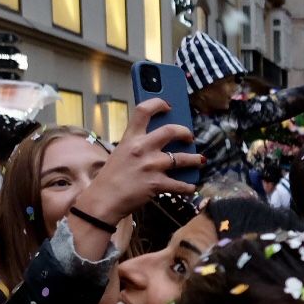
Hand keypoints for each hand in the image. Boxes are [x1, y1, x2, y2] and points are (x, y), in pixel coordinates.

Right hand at [72, 97, 204, 227]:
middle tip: (189, 137)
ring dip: (195, 159)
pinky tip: (191, 186)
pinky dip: (188, 186)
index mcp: (130, 138)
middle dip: (185, 132)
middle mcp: (142, 148)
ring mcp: (151, 166)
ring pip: (183, 158)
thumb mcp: (121, 153)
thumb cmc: (111, 178)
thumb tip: (161, 142)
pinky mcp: (157, 184)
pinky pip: (180, 185)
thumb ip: (138, 145)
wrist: (104, 201)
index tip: (168, 105)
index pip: (144, 110)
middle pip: (171, 130)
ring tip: (200, 160)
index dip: (158, 103)